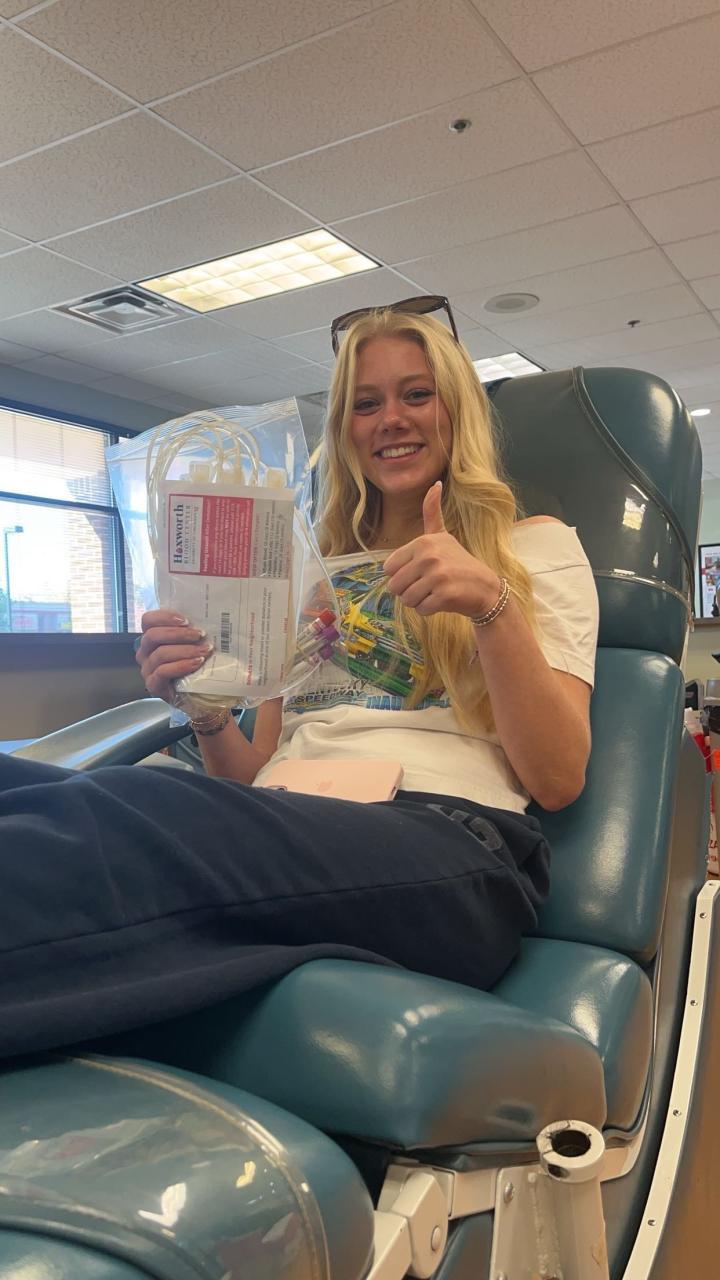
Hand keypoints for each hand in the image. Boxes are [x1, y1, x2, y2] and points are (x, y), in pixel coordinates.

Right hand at [136, 609, 212, 703]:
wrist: (203, 696)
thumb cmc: (198, 667)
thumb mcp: (195, 644)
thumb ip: (194, 630)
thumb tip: (209, 615)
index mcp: (153, 639)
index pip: (148, 620)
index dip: (165, 617)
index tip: (186, 620)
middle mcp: (145, 653)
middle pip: (152, 636)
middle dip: (178, 633)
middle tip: (200, 634)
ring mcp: (148, 670)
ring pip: (160, 654)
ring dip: (185, 650)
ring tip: (205, 651)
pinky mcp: (153, 685)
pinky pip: (163, 672)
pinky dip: (181, 665)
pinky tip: (197, 663)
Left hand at [384, 482, 500, 617]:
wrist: (486, 588)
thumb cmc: (459, 563)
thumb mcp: (443, 536)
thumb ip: (432, 513)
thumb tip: (435, 484)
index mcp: (423, 542)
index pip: (388, 568)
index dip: (401, 575)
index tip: (420, 572)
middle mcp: (429, 556)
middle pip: (395, 586)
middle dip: (408, 590)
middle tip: (429, 585)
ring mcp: (437, 576)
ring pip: (406, 599)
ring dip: (419, 601)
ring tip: (436, 591)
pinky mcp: (444, 595)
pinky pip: (421, 609)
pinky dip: (429, 610)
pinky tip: (443, 600)